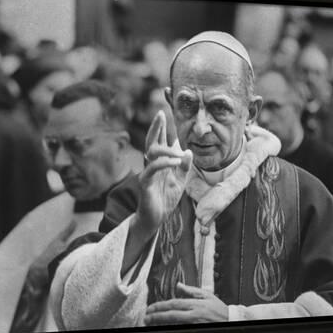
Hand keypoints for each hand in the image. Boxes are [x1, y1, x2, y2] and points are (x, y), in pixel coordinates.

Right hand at [134, 110, 192, 236]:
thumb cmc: (165, 199)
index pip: (159, 141)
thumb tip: (188, 151)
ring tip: (179, 152)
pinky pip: (152, 168)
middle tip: (160, 114)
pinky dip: (165, 163)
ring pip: (151, 152)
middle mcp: (152, 164)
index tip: (164, 113)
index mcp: (160, 162)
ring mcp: (147, 172)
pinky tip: (175, 161)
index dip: (161, 128)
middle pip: (151, 141)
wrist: (156, 219)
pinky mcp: (145, 182)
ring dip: (166, 149)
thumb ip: (184, 166)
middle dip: (156, 127)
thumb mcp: (180, 181)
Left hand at [144, 283, 227, 325]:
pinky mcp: (197, 331)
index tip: (150, 308)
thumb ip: (191, 290)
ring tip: (151, 323)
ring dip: (161, 323)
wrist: (232, 321)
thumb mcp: (206, 295)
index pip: (174, 304)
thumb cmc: (219, 309)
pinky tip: (163, 328)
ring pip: (175, 324)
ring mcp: (195, 323)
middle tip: (146, 317)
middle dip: (157, 316)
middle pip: (172, 314)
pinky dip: (171, 329)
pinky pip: (181, 330)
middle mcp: (194, 314)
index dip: (160, 306)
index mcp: (196, 304)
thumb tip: (178, 285)